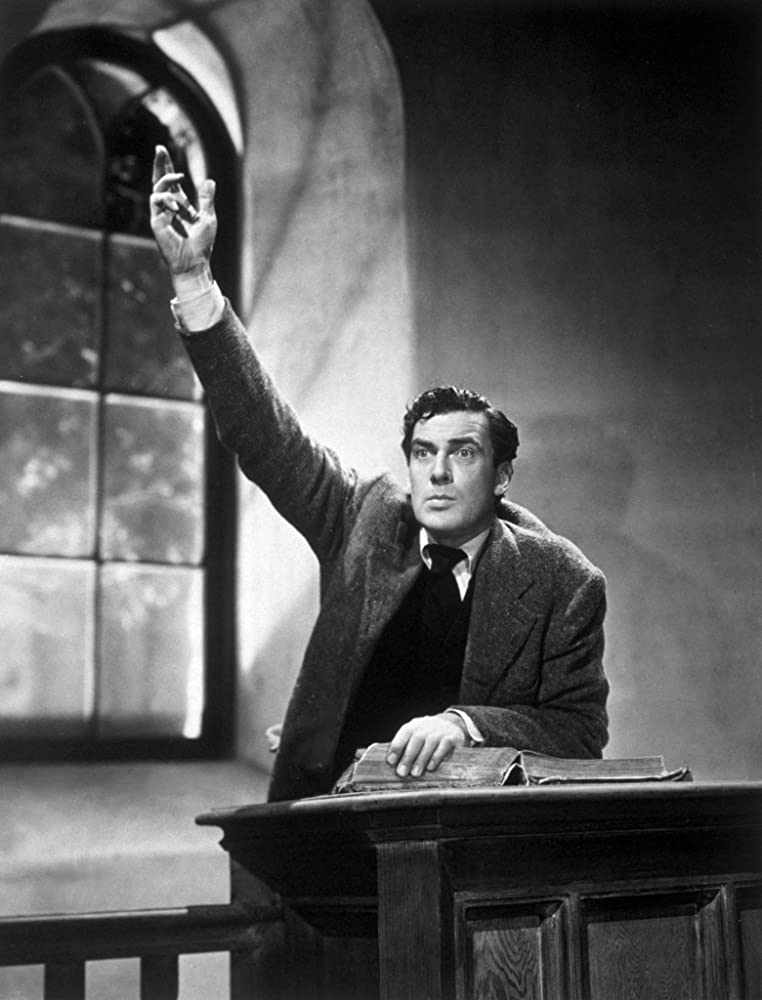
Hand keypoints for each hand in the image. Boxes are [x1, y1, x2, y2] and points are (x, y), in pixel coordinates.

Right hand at [149, 144, 216, 276]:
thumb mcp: (208, 217)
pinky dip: (165, 198)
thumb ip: (206, 199)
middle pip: (159, 181)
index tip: (163, 150)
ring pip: (157, 189)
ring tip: (179, 176)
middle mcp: (168, 208)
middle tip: (159, 149)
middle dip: (159, 165)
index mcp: (180, 205)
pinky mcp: (156, 222)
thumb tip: (209, 180)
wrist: (195, 262)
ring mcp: (161, 215)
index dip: (166, 167)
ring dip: (167, 180)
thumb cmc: (202, 244)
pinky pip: (155, 202)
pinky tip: (175, 205)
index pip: (171, 182)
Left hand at [386, 713, 468, 777]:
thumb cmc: (428, 735)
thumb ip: (405, 747)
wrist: (453, 724)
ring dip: (421, 759)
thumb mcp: (416, 736)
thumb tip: (392, 765)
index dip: (396, 747)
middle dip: (408, 757)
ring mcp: (440, 731)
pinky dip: (436, 757)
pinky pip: (444, 746)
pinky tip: (431, 767)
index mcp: (414, 726)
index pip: (404, 734)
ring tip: (415, 773)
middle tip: (401, 772)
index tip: (390, 761)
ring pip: (429, 744)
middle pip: (416, 740)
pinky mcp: (452, 737)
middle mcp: (426, 726)